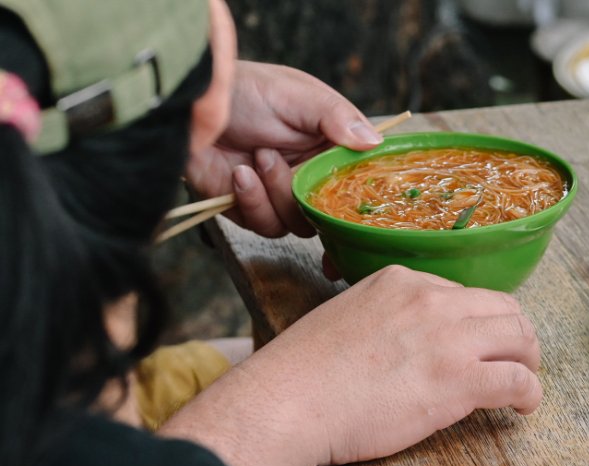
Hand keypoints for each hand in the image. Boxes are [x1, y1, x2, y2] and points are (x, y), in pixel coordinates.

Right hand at [160, 267, 541, 465]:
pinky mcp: (459, 379)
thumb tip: (408, 343)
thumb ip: (386, 320)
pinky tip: (525, 406)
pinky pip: (518, 379)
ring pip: (520, 337)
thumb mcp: (346, 318)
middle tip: (516, 361)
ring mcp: (449, 337)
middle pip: (502, 307)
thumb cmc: (304, 374)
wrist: (288, 402)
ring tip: (525, 382)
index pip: (462, 294)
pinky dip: (531, 393)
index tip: (477, 345)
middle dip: (515, 335)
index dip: (477, 322)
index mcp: (400, 280)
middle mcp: (431, 299)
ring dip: (529, 361)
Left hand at [185, 60, 382, 236]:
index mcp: (329, 147)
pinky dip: (253, 201)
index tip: (357, 198)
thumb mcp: (298, 95)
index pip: (358, 179)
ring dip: (276, 194)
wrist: (188, 106)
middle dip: (306, 193)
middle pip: (330, 212)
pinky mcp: (251, 210)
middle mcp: (309, 175)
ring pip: (299, 224)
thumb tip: (374, 142)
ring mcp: (280, 195)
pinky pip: (266, 226)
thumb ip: (337, 117)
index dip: (359, 193)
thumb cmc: (244, 90)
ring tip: (256, 158)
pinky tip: (239, 174)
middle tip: (284, 163)